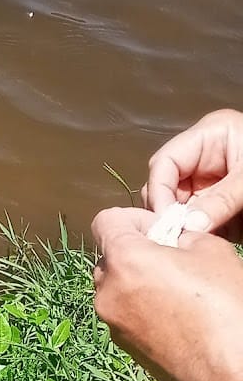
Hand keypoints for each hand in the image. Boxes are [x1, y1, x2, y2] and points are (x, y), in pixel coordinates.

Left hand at [92, 206, 242, 380]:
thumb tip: (173, 239)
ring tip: (173, 287)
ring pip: (114, 287)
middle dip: (135, 251)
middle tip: (170, 257)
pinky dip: (139, 305)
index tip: (159, 230)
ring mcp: (111, 322)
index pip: (105, 221)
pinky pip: (123, 313)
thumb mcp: (210, 250)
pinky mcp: (122, 345)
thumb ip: (182, 235)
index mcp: (124, 260)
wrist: (225, 368)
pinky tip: (172, 312)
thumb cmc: (222, 306)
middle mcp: (107, 291)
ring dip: (135, 280)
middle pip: (108, 257)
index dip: (132, 219)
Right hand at [142, 109, 242, 239]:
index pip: (165, 162)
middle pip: (165, 185)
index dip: (159, 191)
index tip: (164, 221)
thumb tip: (187, 226)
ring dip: (180, 226)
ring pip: (176, 206)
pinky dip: (194, 234)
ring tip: (189, 241)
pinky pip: (193, 221)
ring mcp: (208, 182)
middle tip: (174, 236)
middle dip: (168, 211)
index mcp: (211, 136)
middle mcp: (203, 158)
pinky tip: (200, 243)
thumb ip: (221, 200)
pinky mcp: (216, 205)